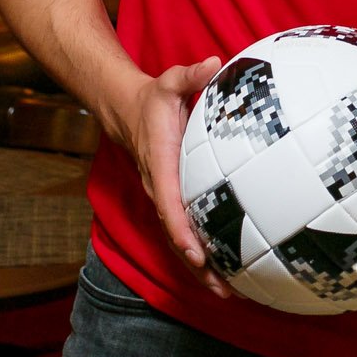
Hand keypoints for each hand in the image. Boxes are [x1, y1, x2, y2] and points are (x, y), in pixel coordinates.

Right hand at [120, 57, 231, 296]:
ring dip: (201, 270)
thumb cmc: (153, 99)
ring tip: (229, 293)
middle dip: (197, 267)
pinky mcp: (172, 200)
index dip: (182, 233)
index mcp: (160, 166)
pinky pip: (186, 231)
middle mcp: (160, 189)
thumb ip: (189, 74)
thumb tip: (212, 63)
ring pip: (180, 241)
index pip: (169, 205)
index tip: (197, 255)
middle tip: (224, 290)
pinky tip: (227, 269)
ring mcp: (165, 198)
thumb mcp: (168, 81)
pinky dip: (203, 253)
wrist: (126, 111)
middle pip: (176, 237)